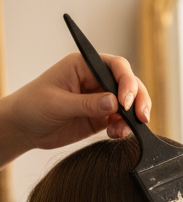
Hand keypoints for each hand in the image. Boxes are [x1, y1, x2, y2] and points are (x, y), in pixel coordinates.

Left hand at [0, 53, 151, 165]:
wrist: (23, 129)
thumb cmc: (32, 107)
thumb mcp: (58, 104)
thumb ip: (87, 104)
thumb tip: (114, 103)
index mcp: (83, 66)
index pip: (115, 67)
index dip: (127, 82)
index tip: (126, 102)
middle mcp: (95, 80)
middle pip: (128, 84)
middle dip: (139, 100)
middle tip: (140, 117)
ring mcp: (100, 99)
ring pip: (129, 104)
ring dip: (133, 118)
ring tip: (124, 130)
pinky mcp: (101, 118)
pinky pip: (122, 121)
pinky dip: (125, 129)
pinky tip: (116, 135)